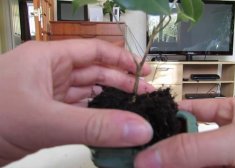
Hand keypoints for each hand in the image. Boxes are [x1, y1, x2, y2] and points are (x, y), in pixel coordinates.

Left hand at [0, 39, 153, 165]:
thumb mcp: (45, 119)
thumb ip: (94, 126)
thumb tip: (136, 128)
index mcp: (48, 58)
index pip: (94, 50)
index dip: (122, 59)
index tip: (143, 71)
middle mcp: (48, 72)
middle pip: (94, 71)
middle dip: (121, 81)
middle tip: (145, 93)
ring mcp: (45, 94)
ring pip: (86, 93)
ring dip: (109, 100)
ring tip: (132, 108)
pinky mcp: (42, 115)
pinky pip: (76, 111)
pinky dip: (94, 116)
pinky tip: (108, 122)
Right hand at [135, 98, 234, 167]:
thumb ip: (195, 148)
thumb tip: (147, 156)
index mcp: (228, 115)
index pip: (188, 112)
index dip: (163, 118)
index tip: (137, 129)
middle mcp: (224, 143)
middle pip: (184, 146)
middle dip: (161, 154)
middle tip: (132, 161)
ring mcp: (228, 165)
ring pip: (191, 166)